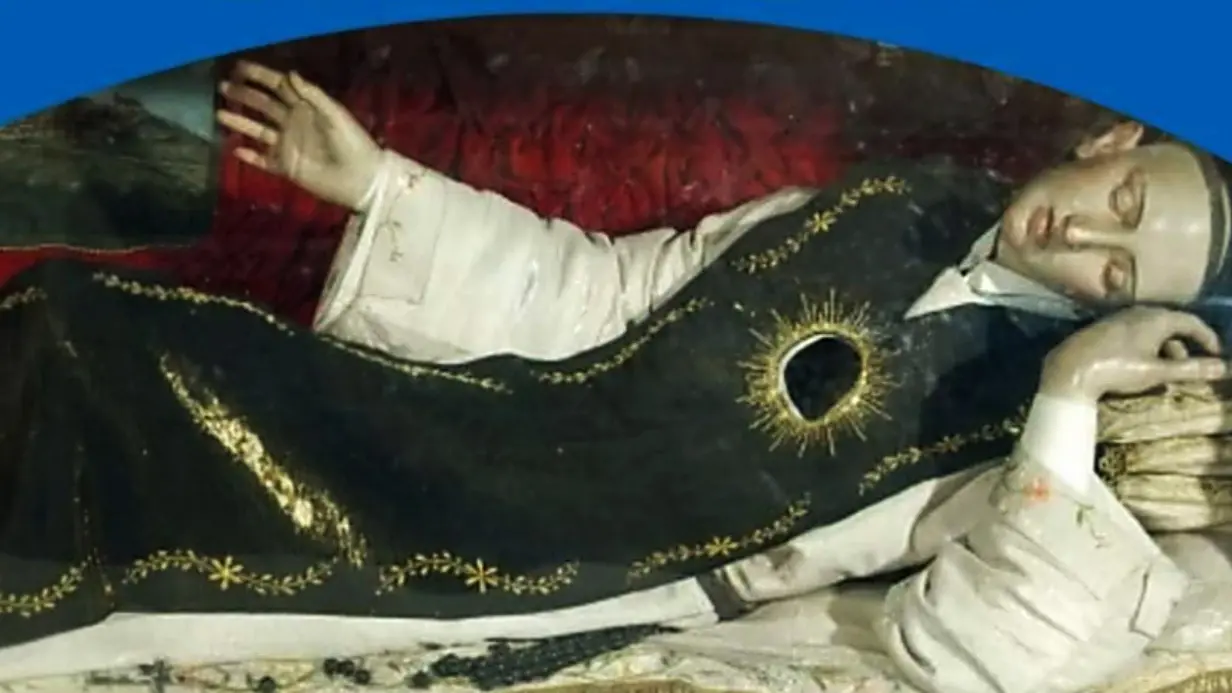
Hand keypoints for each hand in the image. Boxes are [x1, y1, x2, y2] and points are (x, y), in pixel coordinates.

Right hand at [215, 61, 380, 210]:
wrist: (361, 179)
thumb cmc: (353, 143)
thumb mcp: (335, 115)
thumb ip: (312, 95)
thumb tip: (289, 74)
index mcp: (306, 107)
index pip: (278, 87)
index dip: (260, 76)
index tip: (239, 68)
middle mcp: (293, 123)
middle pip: (263, 106)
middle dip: (243, 95)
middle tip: (222, 86)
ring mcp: (288, 146)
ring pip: (258, 131)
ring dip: (239, 122)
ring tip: (218, 113)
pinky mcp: (286, 167)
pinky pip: (262, 160)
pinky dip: (249, 156)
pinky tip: (234, 149)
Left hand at [1040, 306, 1231, 402]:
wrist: (1070, 368)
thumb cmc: (1117, 368)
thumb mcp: (1158, 371)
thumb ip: (1191, 369)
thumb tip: (1223, 367)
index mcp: (1156, 318)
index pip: (1191, 322)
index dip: (1207, 338)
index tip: (1216, 354)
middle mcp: (1139, 312)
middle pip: (1171, 325)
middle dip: (1183, 346)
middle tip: (1188, 368)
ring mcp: (1119, 319)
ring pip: (1151, 330)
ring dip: (1163, 349)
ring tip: (1163, 372)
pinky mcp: (1104, 328)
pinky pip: (1134, 334)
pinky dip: (1146, 348)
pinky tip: (1138, 367)